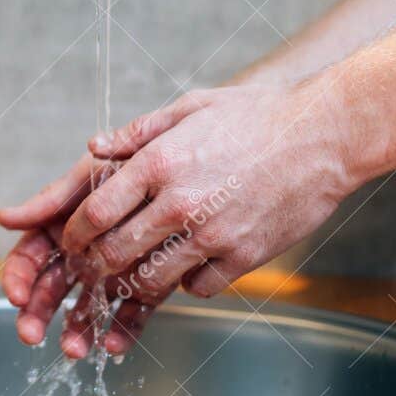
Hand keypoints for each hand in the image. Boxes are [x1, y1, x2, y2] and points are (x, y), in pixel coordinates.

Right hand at [0, 153, 136, 357]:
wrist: (201, 167)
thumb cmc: (138, 162)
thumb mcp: (93, 175)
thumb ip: (52, 199)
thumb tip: (3, 217)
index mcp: (62, 225)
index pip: (29, 257)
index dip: (18, 277)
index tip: (16, 296)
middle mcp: (84, 253)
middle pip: (51, 289)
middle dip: (37, 314)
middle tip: (29, 334)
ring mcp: (114, 272)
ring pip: (87, 306)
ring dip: (77, 330)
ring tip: (75, 350)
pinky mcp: (148, 286)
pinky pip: (132, 313)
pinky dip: (122, 331)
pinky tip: (114, 346)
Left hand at [60, 80, 357, 305]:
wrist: (324, 135)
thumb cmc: (257, 116)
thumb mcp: (192, 108)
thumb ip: (138, 132)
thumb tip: (94, 148)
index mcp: (160, 163)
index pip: (94, 213)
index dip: (73, 235)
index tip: (71, 242)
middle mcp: (180, 203)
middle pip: (114, 254)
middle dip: (94, 266)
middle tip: (92, 267)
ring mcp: (213, 235)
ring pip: (151, 280)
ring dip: (135, 281)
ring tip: (132, 274)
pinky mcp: (244, 257)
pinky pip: (197, 288)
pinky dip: (185, 283)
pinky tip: (186, 268)